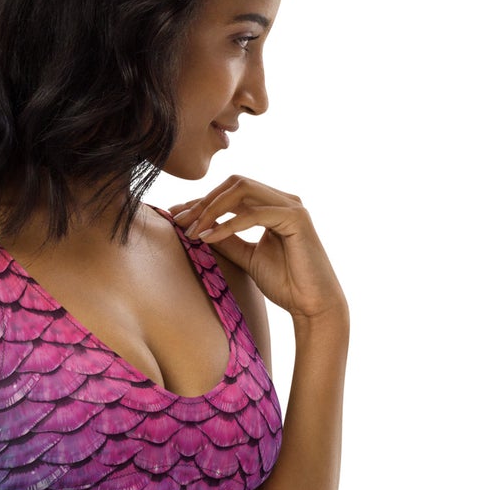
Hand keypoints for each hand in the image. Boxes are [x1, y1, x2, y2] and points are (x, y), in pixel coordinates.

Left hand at [169, 175, 347, 323]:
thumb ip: (227, 240)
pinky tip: (209, 238)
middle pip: (234, 184)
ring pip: (242, 191)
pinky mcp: (296, 218)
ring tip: (192, 231)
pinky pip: (254, 214)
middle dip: (204, 201)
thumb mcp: (247, 257)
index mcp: (273, 205)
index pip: (232, 192)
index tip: (176, 216)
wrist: (312, 306)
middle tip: (179, 221)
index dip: (202, 202)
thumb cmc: (285, 284)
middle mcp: (283, 200)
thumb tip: (199, 229)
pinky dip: (228, 224)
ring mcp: (291, 206)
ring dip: (212, 209)